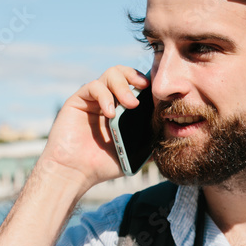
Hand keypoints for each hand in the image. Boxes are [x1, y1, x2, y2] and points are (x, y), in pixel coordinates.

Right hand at [39, 66, 150, 187]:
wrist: (75, 172)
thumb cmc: (102, 165)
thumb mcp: (133, 154)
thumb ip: (150, 143)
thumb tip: (170, 137)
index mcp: (121, 110)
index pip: (135, 85)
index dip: (146, 83)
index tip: (157, 91)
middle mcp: (107, 100)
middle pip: (123, 73)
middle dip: (136, 77)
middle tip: (145, 89)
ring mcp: (93, 99)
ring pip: (110, 74)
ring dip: (123, 86)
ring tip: (131, 104)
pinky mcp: (78, 100)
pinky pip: (93, 87)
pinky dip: (105, 96)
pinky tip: (110, 113)